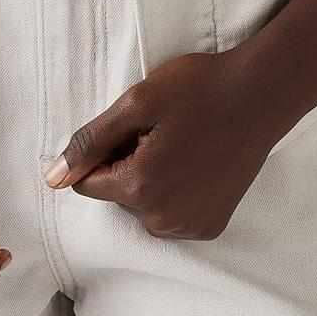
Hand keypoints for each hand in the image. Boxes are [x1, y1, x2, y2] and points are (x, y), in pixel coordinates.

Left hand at [42, 47, 297, 239]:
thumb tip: (53, 179)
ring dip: (152, 181)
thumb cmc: (199, 89)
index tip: (138, 127)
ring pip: (144, 207)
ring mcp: (190, 226)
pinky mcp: (211, 226)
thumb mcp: (136, 103)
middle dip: (128, 166)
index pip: (89, 182)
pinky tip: (199, 162)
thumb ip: (90, 142)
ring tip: (182, 144)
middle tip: (164, 131)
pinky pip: (173, 214)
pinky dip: (176, 193)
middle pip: (118, 196)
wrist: (263, 94)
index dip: (106, 150)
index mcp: (139, 188)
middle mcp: (163, 219)